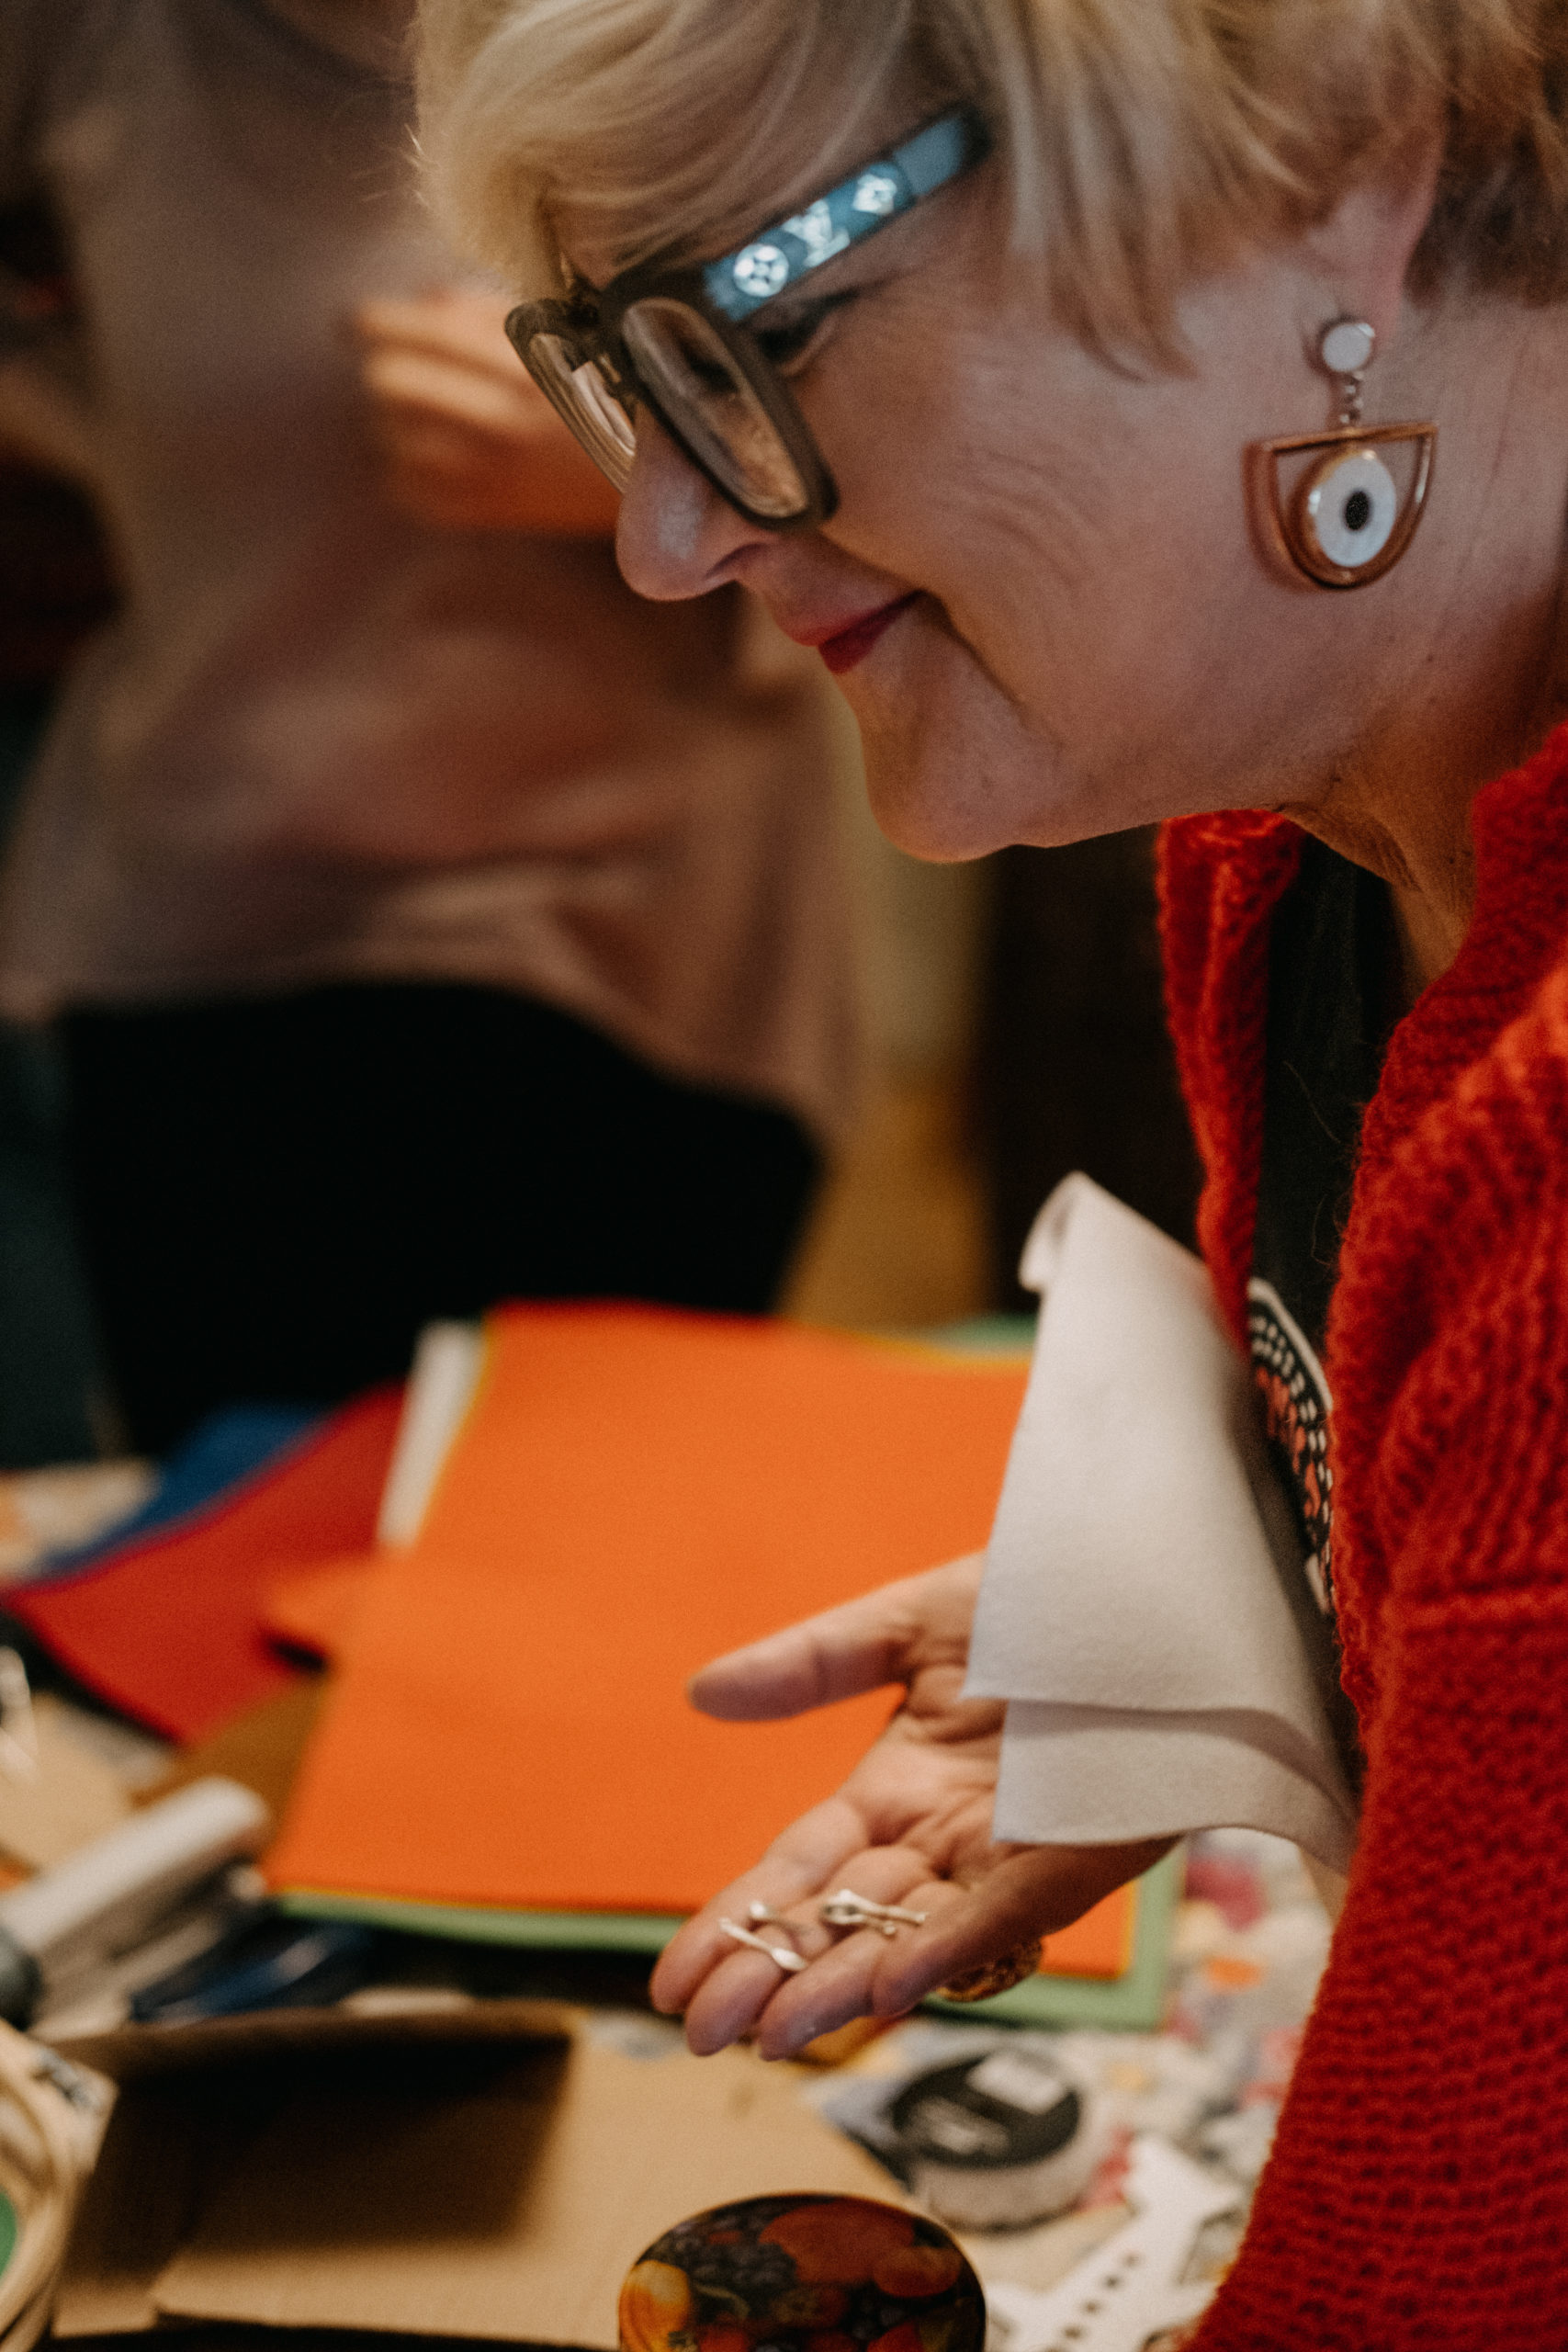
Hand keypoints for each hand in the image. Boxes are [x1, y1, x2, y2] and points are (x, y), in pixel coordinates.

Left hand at [351, 287, 621, 534]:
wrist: (665, 479)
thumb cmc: (615, 393)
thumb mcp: (565, 335)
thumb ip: (491, 313)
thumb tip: (423, 298)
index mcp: (526, 364)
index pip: (423, 333)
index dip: (376, 322)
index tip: (354, 321)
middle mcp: (504, 419)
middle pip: (392, 385)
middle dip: (380, 371)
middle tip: (382, 371)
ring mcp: (497, 473)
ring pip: (392, 441)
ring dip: (388, 423)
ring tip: (402, 417)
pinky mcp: (494, 514)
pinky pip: (412, 495)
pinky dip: (400, 474)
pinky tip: (416, 461)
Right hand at [650, 1555, 1173, 2057]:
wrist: (1156, 1567)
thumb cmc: (1042, 1592)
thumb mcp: (909, 1623)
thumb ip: (812, 1662)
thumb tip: (701, 1693)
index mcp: (901, 1786)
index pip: (800, 1870)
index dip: (737, 1923)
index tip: (670, 1981)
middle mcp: (949, 1835)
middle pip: (843, 1918)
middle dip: (769, 1975)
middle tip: (697, 2031)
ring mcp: (1013, 1850)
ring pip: (914, 1934)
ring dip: (845, 1983)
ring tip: (774, 2031)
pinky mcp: (1082, 1850)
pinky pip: (1008, 1912)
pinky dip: (950, 1947)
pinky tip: (890, 1983)